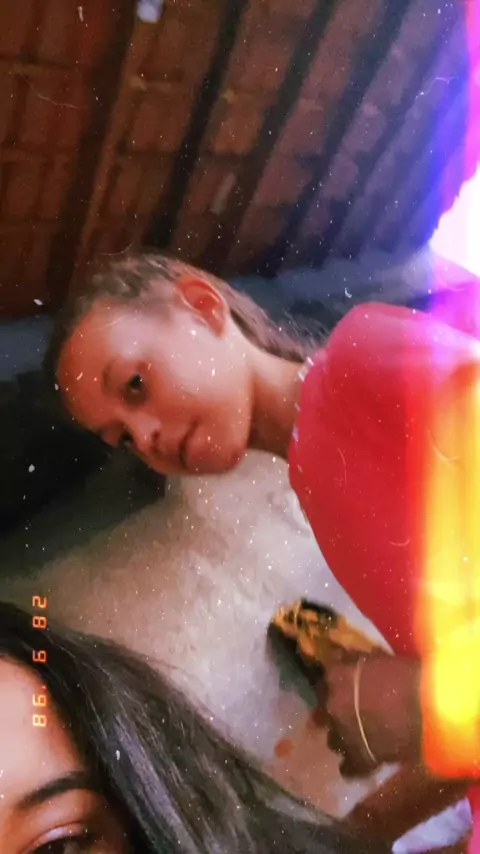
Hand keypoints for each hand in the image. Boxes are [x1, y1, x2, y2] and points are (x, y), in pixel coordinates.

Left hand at [321, 654, 421, 776]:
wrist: (429, 709)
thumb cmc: (408, 676)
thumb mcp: (379, 659)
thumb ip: (356, 663)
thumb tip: (345, 661)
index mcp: (335, 677)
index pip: (326, 679)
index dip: (337, 684)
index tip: (346, 685)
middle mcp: (332, 706)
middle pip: (325, 711)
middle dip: (338, 711)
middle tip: (354, 712)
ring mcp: (342, 734)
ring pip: (333, 739)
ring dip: (344, 737)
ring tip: (361, 737)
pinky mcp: (358, 759)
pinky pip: (348, 767)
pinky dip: (354, 765)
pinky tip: (364, 760)